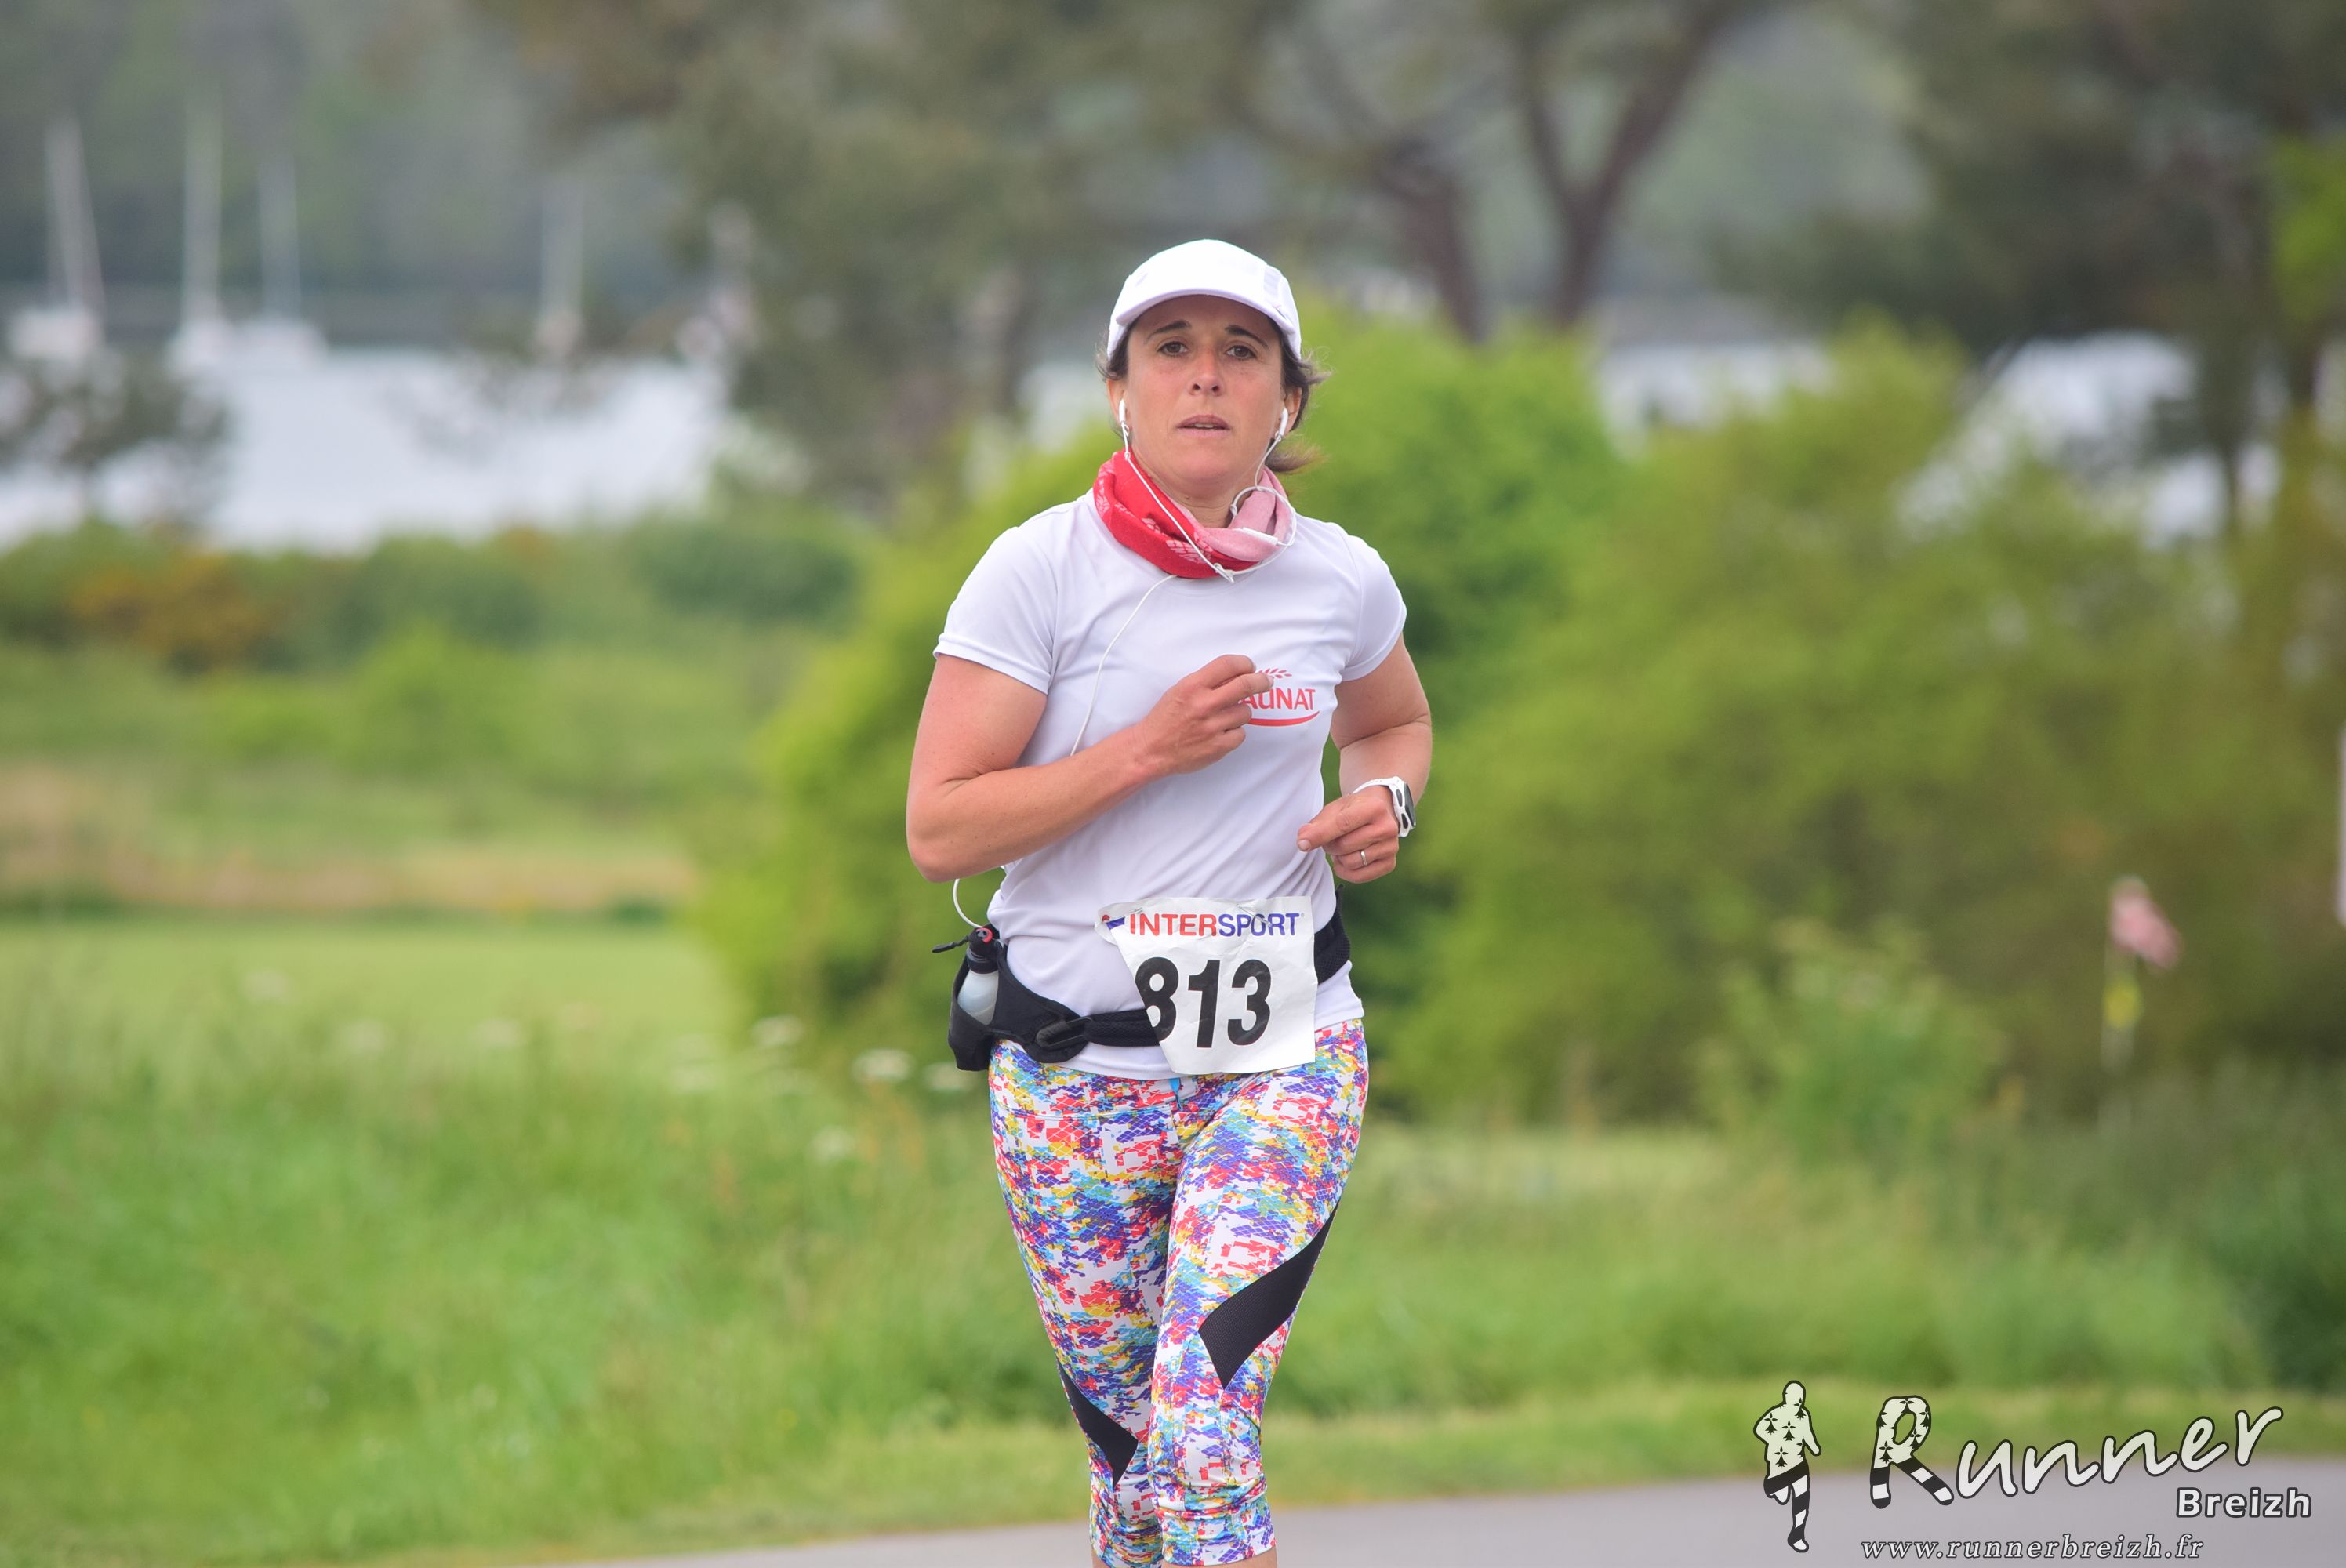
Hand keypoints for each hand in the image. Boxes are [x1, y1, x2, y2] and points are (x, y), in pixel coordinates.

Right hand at [1135, 654, 1270, 776]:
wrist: (1151, 749)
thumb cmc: (1165, 718)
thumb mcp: (1180, 690)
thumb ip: (1206, 682)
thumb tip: (1236, 675)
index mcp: (1193, 686)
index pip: (1229, 664)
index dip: (1245, 663)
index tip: (1250, 667)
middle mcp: (1204, 704)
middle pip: (1246, 685)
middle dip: (1261, 681)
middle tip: (1265, 682)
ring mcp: (1212, 726)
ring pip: (1245, 712)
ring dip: (1239, 713)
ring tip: (1224, 717)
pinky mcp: (1218, 746)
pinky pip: (1240, 734)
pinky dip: (1234, 733)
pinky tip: (1220, 734)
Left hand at [1296, 786, 1399, 882]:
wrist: (1379, 813)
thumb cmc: (1354, 810)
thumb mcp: (1336, 809)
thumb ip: (1318, 824)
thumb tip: (1303, 840)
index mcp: (1374, 807)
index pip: (1342, 824)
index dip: (1319, 835)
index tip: (1302, 843)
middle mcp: (1388, 828)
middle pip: (1344, 846)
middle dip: (1330, 845)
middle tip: (1333, 838)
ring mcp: (1391, 848)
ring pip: (1351, 862)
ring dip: (1339, 857)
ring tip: (1343, 847)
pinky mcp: (1390, 864)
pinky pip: (1358, 876)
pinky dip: (1346, 870)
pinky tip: (1347, 858)